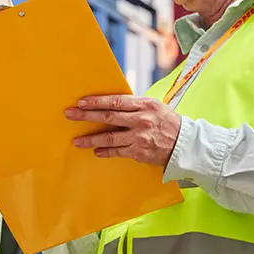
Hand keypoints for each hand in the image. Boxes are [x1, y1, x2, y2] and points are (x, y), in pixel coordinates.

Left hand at [66, 95, 182, 166]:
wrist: (184, 143)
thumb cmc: (167, 122)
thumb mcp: (153, 106)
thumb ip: (134, 105)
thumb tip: (110, 103)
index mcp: (144, 105)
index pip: (115, 101)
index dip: (96, 101)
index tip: (81, 102)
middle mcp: (141, 120)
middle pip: (108, 117)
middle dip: (86, 116)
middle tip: (70, 115)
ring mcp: (139, 137)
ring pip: (110, 138)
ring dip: (91, 139)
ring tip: (77, 141)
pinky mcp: (139, 152)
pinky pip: (117, 151)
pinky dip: (105, 151)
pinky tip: (96, 151)